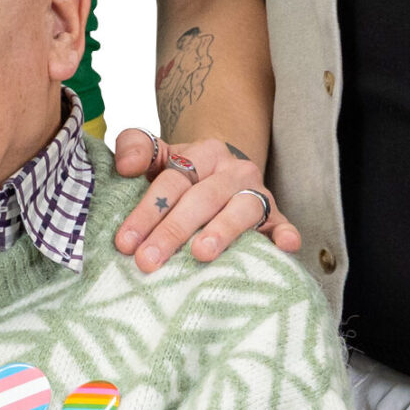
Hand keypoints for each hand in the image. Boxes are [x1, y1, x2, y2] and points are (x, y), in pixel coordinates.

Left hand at [109, 132, 301, 272]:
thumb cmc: (186, 175)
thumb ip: (136, 148)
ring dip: (221, 231)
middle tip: (148, 260)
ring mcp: (256, 193)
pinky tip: (284, 247)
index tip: (125, 243)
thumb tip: (126, 165)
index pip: (172, 182)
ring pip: (240, 210)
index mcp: (202, 154)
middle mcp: (232, 171)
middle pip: (201, 199)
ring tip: (200, 254)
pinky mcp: (275, 216)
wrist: (225, 173)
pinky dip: (284, 234)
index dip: (146, 212)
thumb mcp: (159, 156)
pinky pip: (282, 224)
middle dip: (173, 230)